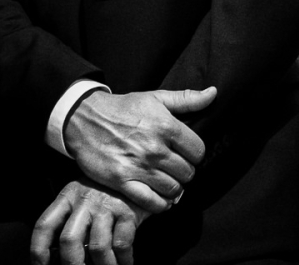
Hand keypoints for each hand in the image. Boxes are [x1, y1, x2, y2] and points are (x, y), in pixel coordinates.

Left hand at [31, 180, 146, 264]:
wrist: (142, 172)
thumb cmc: (109, 190)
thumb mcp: (85, 198)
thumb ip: (72, 220)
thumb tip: (59, 255)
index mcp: (68, 196)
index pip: (44, 225)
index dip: (38, 250)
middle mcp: (85, 199)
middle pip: (69, 240)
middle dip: (72, 264)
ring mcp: (108, 205)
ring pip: (97, 246)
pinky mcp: (129, 211)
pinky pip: (122, 243)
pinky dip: (123, 259)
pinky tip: (125, 262)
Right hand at [63, 88, 213, 211]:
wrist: (84, 119)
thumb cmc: (123, 108)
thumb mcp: (156, 97)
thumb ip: (187, 99)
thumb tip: (214, 93)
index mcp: (167, 126)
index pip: (198, 151)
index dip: (195, 154)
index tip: (187, 154)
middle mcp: (155, 148)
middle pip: (187, 172)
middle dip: (185, 172)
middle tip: (177, 169)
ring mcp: (138, 167)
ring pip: (172, 189)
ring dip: (174, 188)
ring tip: (169, 182)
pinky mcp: (121, 181)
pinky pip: (150, 202)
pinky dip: (160, 204)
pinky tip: (161, 199)